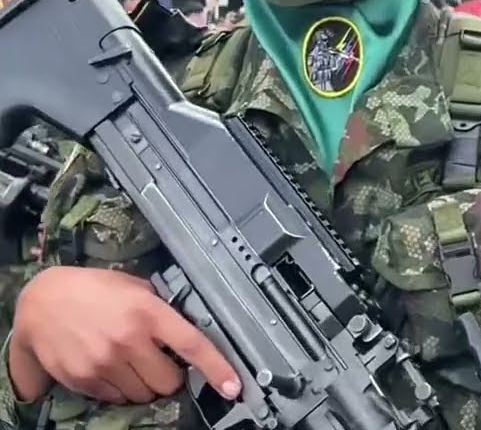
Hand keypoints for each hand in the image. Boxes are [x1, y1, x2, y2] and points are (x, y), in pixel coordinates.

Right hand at [10, 267, 240, 404]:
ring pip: (144, 395)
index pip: (192, 345)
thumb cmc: (94, 289)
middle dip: (169, 376)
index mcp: (149, 312)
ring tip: (130, 363)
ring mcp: (105, 362)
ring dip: (144, 385)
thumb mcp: (135, 287)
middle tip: (158, 362)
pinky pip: (117, 398)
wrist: (42, 301)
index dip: (217, 369)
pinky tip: (110, 367)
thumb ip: (162, 308)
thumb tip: (189, 326)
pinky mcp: (84, 379)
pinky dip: (120, 389)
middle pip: (169, 382)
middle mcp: (129, 340)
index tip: (234, 387)